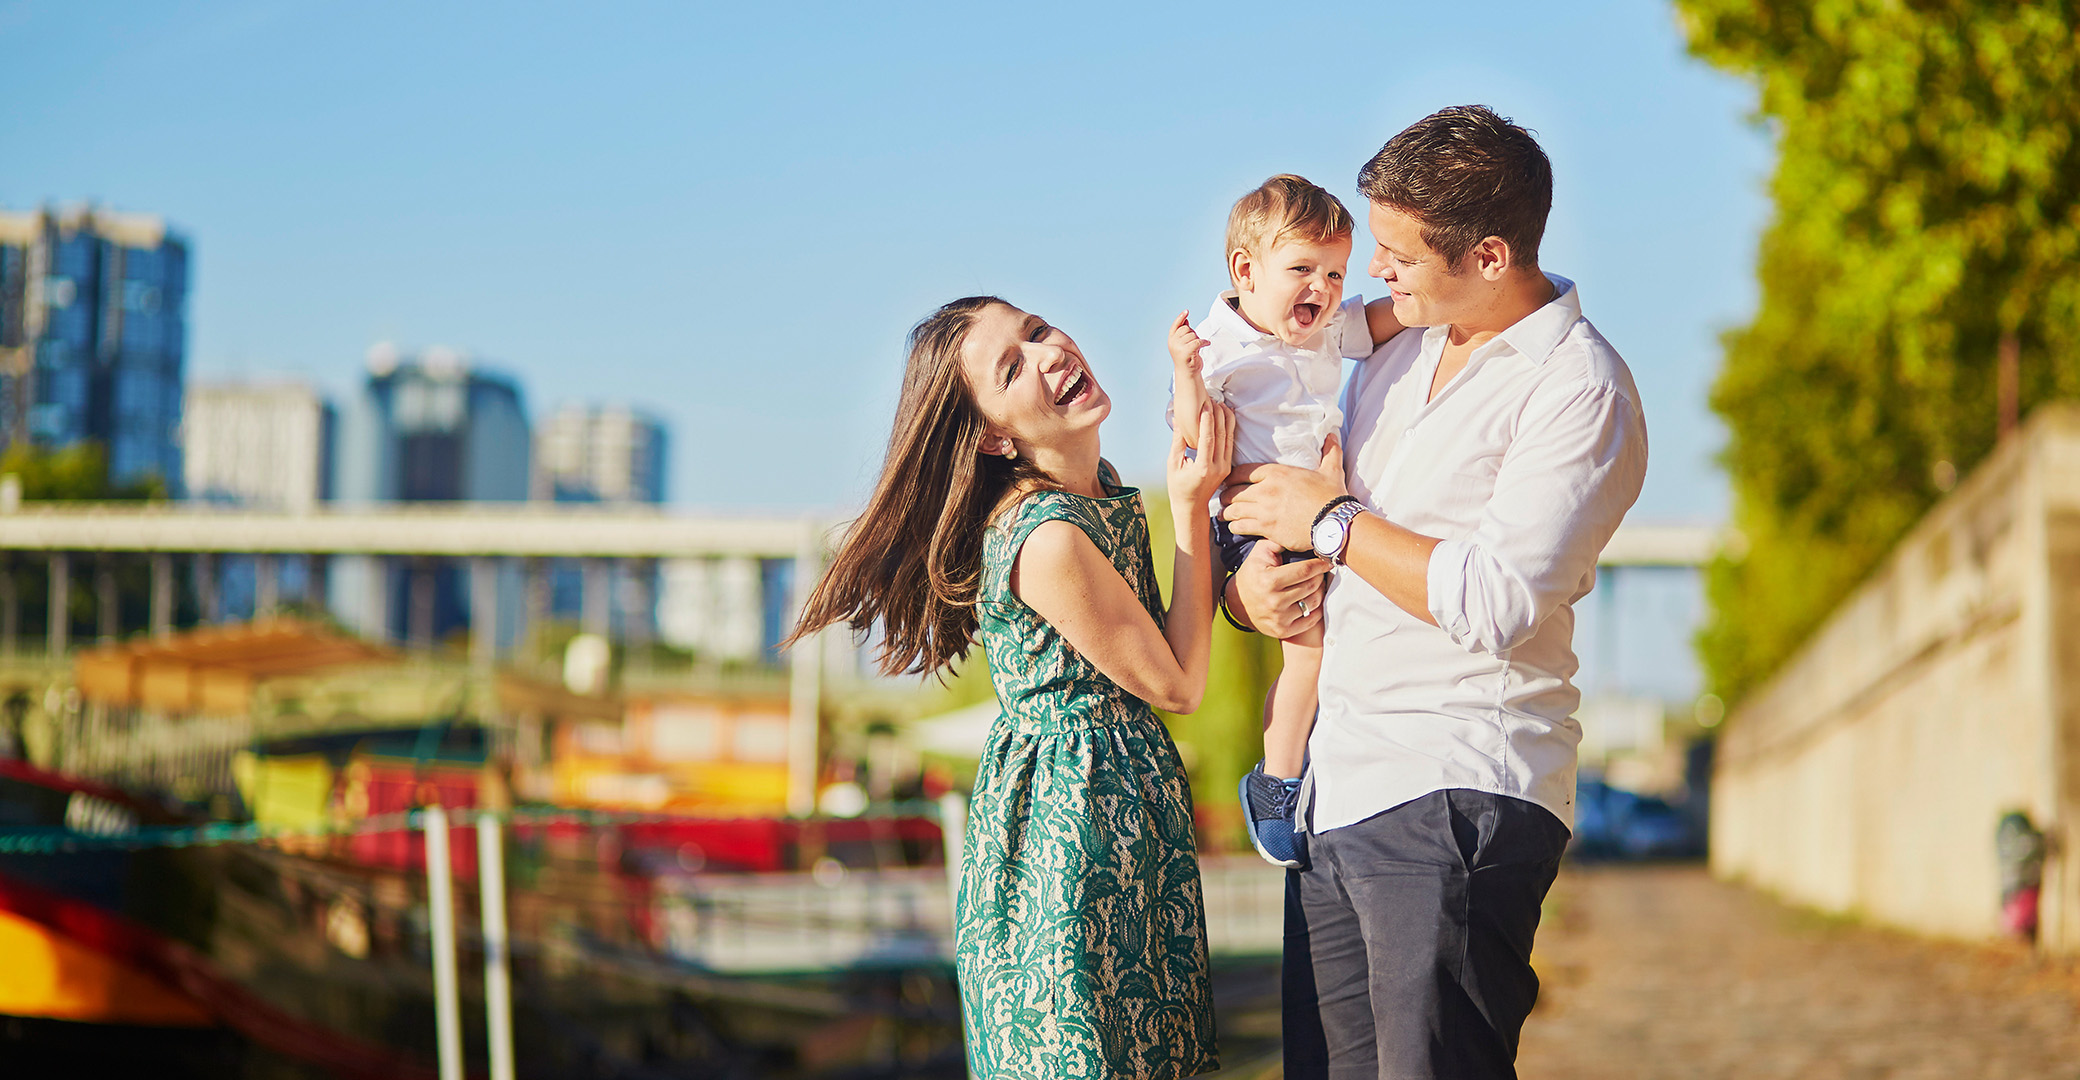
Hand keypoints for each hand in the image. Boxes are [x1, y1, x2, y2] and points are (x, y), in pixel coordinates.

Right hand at [1168, 311, 1208, 375]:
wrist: (1188, 374)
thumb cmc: (1186, 359)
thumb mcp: (1183, 344)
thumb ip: (1183, 333)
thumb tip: (1185, 320)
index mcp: (1171, 340)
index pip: (1175, 326)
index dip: (1181, 317)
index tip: (1187, 311)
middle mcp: (1173, 343)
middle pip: (1186, 329)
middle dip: (1193, 333)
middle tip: (1195, 343)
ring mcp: (1178, 347)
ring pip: (1192, 335)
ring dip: (1198, 339)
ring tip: (1197, 347)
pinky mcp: (1186, 352)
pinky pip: (1197, 341)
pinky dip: (1204, 342)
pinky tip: (1206, 344)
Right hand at [1168, 401, 1234, 509]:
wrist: (1192, 506)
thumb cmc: (1178, 486)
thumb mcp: (1173, 464)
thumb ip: (1177, 442)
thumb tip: (1179, 419)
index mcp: (1202, 468)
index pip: (1207, 439)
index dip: (1207, 420)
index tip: (1205, 404)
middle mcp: (1217, 467)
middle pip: (1221, 435)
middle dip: (1218, 415)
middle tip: (1213, 398)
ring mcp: (1225, 467)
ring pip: (1229, 438)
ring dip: (1226, 419)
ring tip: (1221, 403)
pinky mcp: (1228, 466)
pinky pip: (1230, 444)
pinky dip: (1229, 429)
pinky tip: (1226, 416)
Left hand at [1221, 434, 1347, 551]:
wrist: (1335, 522)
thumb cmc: (1333, 496)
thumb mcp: (1332, 470)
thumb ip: (1329, 451)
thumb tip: (1331, 435)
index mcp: (1277, 473)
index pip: (1242, 471)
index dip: (1232, 476)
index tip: (1228, 480)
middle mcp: (1266, 490)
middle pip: (1234, 491)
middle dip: (1226, 495)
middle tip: (1222, 498)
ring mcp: (1264, 510)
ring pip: (1234, 509)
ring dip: (1227, 512)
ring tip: (1223, 514)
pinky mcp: (1266, 528)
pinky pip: (1242, 526)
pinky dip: (1235, 526)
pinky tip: (1233, 527)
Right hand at [1227, 540, 1328, 636]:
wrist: (1238, 602)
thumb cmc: (1253, 573)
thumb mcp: (1260, 552)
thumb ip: (1278, 539)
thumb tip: (1301, 534)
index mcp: (1269, 580)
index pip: (1305, 570)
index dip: (1319, 564)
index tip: (1327, 561)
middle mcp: (1274, 602)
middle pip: (1312, 586)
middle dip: (1320, 576)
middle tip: (1321, 571)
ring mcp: (1279, 619)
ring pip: (1314, 602)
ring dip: (1319, 591)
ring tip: (1316, 584)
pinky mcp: (1283, 631)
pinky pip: (1311, 620)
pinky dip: (1316, 609)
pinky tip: (1312, 599)